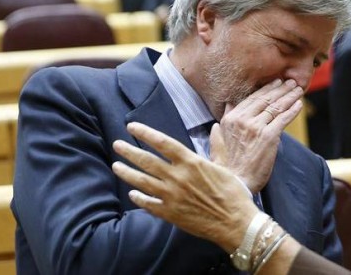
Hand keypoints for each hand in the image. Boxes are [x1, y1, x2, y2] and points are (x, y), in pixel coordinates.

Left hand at [111, 122, 258, 251]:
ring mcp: (171, 196)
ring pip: (142, 181)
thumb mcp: (225, 166)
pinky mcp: (170, 213)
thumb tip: (216, 127)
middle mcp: (177, 177)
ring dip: (127, 173)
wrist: (235, 223)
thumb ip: (217, 146)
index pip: (162, 142)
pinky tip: (132, 194)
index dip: (145, 133)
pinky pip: (148, 204)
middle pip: (146, 161)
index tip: (132, 127)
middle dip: (129, 151)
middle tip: (116, 145)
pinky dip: (138, 198)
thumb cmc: (233, 193)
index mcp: (191, 162)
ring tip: (116, 166)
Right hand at [212, 79, 302, 192]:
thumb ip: (222, 124)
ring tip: (298, 90)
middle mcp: (242, 120)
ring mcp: (256, 127)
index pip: (251, 99)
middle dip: (280, 89)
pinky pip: (283, 119)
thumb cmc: (227, 168)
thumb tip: (226, 108)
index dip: (266, 90)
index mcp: (230, 119)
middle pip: (265, 99)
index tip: (275, 83)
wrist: (236, 183)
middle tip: (290, 82)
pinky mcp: (269, 137)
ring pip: (276, 107)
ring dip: (289, 97)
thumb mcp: (217, 142)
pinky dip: (292, 110)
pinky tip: (298, 104)